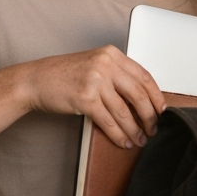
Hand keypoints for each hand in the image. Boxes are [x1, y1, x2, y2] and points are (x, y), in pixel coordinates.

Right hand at [20, 46, 165, 148]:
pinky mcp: (85, 98)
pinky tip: (124, 141)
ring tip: (140, 139)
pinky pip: (108, 122)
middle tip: (154, 128)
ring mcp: (95, 81)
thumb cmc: (63, 74)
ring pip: (124, 111)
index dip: (156, 95)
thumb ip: (116, 74)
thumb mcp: (94, 64)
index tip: (162, 109)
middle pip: (138, 94)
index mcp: (111, 54)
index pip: (144, 76)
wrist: (35, 80)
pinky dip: (119, 135)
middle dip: (149, 116)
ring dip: (135, 129)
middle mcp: (105, 65)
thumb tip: (141, 98)